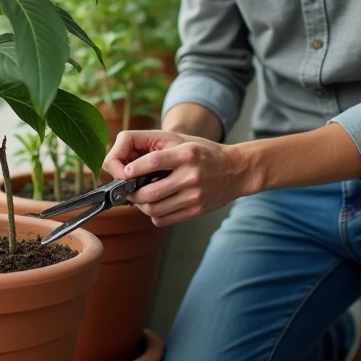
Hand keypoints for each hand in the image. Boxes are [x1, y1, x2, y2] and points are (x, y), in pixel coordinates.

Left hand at [103, 129, 252, 227]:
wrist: (236, 170)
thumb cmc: (204, 153)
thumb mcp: (182, 141)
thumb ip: (155, 148)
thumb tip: (126, 165)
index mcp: (186, 153)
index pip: (153, 161)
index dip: (133, 169)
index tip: (124, 173)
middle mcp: (191, 175)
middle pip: (149, 192)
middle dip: (132, 193)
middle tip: (128, 189)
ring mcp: (194, 196)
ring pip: (154, 209)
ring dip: (141, 205)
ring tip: (140, 197)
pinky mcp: (196, 210)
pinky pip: (164, 219)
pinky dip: (154, 214)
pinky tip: (156, 204)